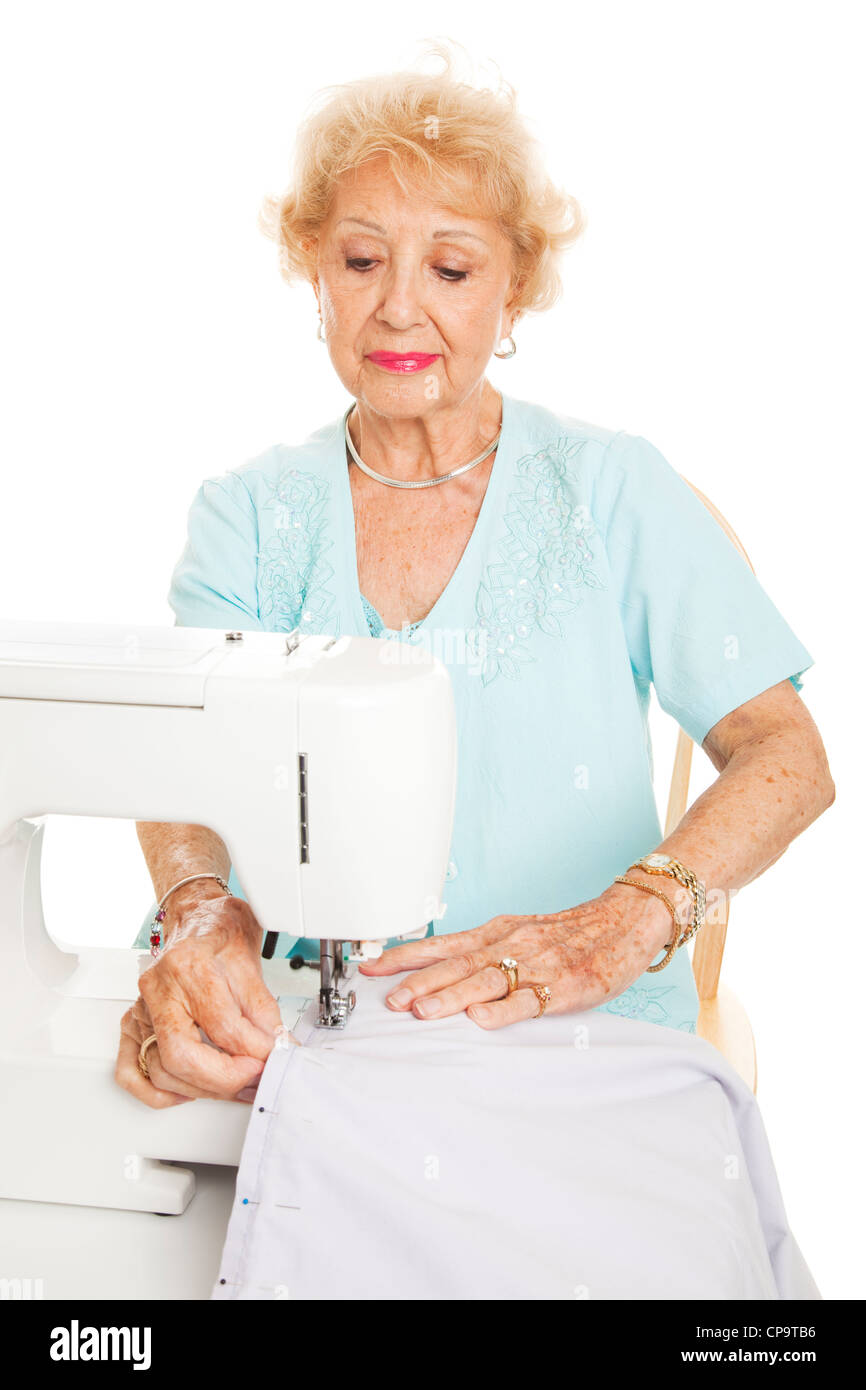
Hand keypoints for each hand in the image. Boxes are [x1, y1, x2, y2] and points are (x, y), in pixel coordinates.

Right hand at [115, 895, 295, 1107]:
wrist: (198, 919)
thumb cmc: (221, 933)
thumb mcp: (251, 962)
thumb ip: (263, 1010)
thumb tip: (277, 1048)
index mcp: (188, 965)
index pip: (221, 1025)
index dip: (253, 1051)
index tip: (272, 1058)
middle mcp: (158, 988)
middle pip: (182, 1055)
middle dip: (224, 1079)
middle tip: (254, 1078)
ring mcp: (140, 1008)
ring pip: (160, 1070)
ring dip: (202, 1089)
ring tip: (234, 1084)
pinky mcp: (131, 1025)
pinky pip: (130, 1072)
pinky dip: (159, 1092)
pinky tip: (188, 1090)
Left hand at [358, 878, 675, 1028]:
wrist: (626, 919)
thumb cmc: (571, 932)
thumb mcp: (519, 931)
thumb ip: (483, 951)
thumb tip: (438, 971)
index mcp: (497, 933)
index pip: (441, 945)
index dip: (404, 957)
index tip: (372, 969)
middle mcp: (510, 945)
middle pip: (456, 964)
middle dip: (418, 981)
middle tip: (387, 998)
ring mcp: (536, 966)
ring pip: (485, 981)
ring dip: (450, 996)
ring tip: (420, 1010)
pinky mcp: (564, 987)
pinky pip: (529, 1000)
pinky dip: (503, 1010)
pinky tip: (481, 1019)